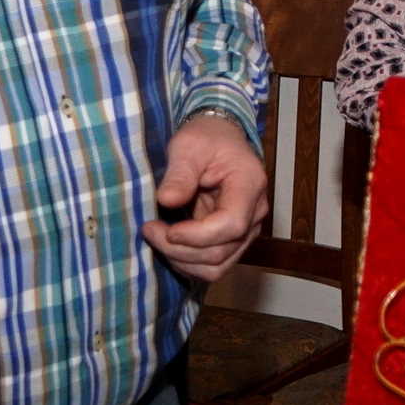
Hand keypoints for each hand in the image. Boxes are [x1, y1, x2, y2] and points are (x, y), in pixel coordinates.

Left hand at [143, 113, 269, 282]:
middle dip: (180, 250)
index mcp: (249, 185)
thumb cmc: (206, 138)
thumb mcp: (188, 146)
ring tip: (157, 238)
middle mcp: (255, 213)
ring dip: (182, 261)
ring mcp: (247, 229)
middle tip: (149, 229)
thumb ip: (180, 174)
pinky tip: (169, 244)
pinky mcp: (233, 240)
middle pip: (222, 251)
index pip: (231, 225)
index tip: (166, 229)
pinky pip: (213, 265)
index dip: (197, 236)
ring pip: (218, 266)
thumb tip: (167, 201)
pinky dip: (188, 263)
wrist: (218, 138)